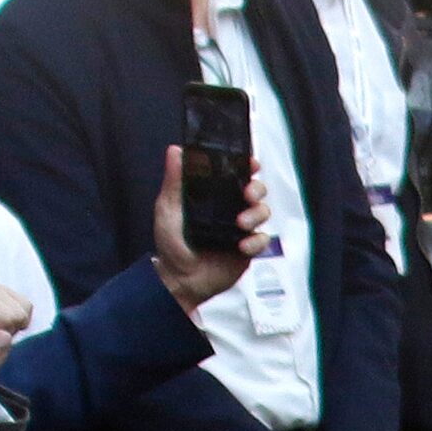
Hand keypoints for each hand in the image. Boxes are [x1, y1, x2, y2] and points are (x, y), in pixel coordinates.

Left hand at [150, 147, 270, 309]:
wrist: (181, 279)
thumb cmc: (171, 243)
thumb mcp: (168, 208)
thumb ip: (175, 181)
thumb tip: (175, 151)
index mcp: (213, 197)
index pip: (235, 175)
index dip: (246, 167)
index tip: (251, 163)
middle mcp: (230, 209)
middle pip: (256, 190)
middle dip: (257, 189)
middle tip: (248, 195)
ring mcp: (241, 229)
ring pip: (263, 212)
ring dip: (256, 214)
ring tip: (241, 224)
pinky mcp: (249, 248)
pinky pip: (262, 239)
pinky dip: (256, 241)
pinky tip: (242, 246)